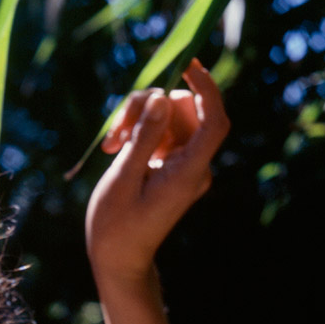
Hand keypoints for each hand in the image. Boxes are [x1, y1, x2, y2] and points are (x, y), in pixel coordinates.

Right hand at [84, 59, 229, 287]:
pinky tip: (114, 147)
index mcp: (189, 173)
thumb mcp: (123, 179)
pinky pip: (160, 133)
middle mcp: (194, 166)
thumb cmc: (116, 228)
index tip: (186, 63)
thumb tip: (161, 97)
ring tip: (109, 144)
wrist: (118, 260)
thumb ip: (144, 137)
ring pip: (169, 118)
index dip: (206, 88)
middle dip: (150, 107)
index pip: (214, 120)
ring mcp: (183, 166)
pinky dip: (138, 132)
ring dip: (138, 119)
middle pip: (185, 112)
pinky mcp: (170, 166)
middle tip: (116, 128)